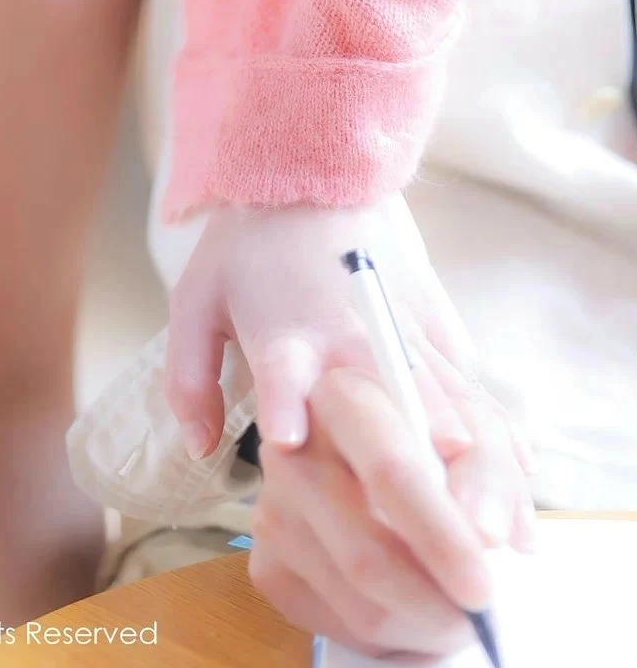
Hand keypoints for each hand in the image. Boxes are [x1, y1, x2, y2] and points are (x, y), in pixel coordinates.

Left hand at [164, 196, 533, 576]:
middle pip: (387, 401)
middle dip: (410, 465)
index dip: (282, 399)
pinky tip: (517, 494)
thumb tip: (202, 449)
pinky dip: (498, 444)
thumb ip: (190, 379)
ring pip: (449, 404)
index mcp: (284, 328)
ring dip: (472, 468)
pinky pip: (476, 393)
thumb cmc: (250, 250)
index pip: (281, 365)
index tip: (289, 439)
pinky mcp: (440, 328)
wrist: (312, 173)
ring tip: (491, 533)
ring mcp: (404, 332)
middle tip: (435, 529)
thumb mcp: (197, 301)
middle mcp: (350, 334)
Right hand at [248, 364, 535, 659]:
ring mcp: (271, 513)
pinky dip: (393, 633)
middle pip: (366, 555)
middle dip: (435, 601)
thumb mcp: (466, 415)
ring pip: (356, 603)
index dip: (437, 531)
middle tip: (484, 614)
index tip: (482, 581)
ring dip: (421, 623)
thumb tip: (488, 533)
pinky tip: (418, 607)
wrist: (349, 427)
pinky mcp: (267, 566)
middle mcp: (290, 455)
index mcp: (338, 398)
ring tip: (459, 610)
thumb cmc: (420, 418)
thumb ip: (486, 465)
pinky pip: (338, 625)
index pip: (389, 471)